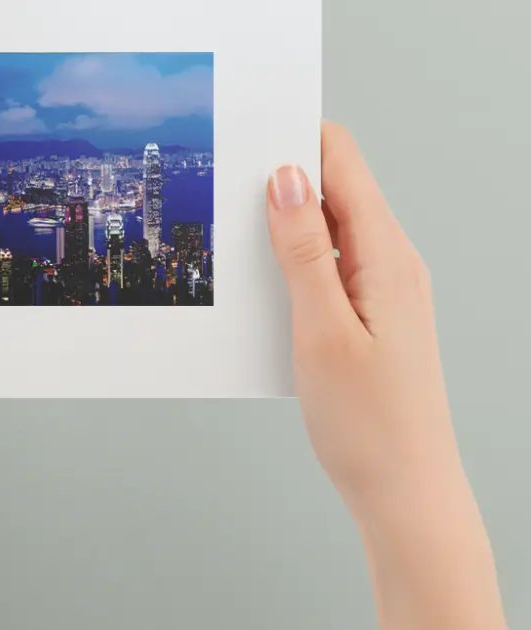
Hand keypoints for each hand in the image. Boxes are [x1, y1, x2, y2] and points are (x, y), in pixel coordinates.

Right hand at [267, 122, 521, 629]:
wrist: (405, 494)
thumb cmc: (369, 424)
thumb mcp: (321, 330)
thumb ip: (304, 249)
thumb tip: (285, 176)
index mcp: (387, 256)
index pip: (343, 162)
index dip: (295, 139)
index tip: (246, 135)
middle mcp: (391, 261)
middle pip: (335, 188)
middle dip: (280, 178)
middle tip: (224, 188)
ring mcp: (383, 287)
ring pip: (328, 226)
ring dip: (284, 224)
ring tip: (236, 238)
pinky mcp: (369, 312)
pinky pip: (330, 263)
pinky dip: (294, 259)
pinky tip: (262, 282)